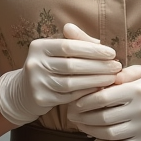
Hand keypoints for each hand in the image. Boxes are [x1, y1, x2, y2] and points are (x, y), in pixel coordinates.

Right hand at [0, 23, 120, 126]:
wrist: (24, 91)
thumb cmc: (49, 66)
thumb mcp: (57, 52)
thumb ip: (77, 44)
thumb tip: (101, 41)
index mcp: (39, 46)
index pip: (69, 46)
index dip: (92, 49)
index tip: (111, 52)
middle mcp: (35, 63)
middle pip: (72, 65)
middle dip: (98, 66)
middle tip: (117, 66)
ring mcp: (36, 82)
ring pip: (71, 82)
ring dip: (95, 80)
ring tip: (112, 78)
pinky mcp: (41, 99)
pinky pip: (69, 96)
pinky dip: (86, 92)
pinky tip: (99, 89)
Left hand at [66, 65, 140, 140]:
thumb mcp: (140, 71)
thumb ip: (117, 68)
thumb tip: (95, 62)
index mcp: (138, 89)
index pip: (103, 97)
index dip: (84, 101)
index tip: (73, 101)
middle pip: (104, 117)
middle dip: (82, 117)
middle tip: (71, 115)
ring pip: (109, 134)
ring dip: (90, 131)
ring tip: (80, 125)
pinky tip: (95, 138)